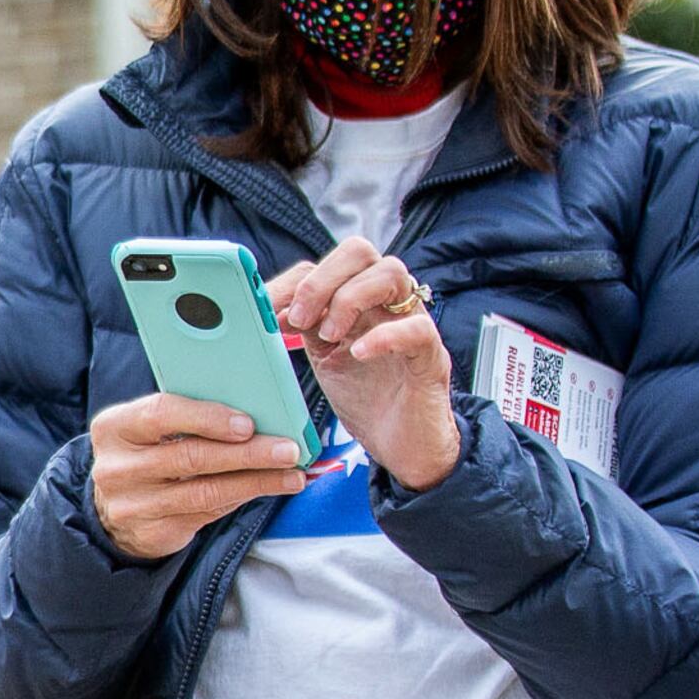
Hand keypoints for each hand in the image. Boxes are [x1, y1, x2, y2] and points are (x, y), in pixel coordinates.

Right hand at [86, 393, 310, 560]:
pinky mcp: (152, 532)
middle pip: (191, 456)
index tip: (248, 424)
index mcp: (114, 428)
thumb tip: (256, 417)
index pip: (161, 414)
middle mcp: (118, 468)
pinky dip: (244, 498)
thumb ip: (188, 418)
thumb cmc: (146, 455)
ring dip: (256, 481)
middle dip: (247, 453)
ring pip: (205, 492)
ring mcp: (133, 504)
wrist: (114, 508)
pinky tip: (268, 488)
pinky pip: (207, 514)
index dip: (208, 417)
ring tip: (291, 474)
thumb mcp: (150, 430)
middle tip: (287, 449)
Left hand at [266, 239, 459, 490]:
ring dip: (349, 299)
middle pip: (359, 251)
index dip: (294, 280)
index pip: (328, 263)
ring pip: (391, 273)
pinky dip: (384, 336)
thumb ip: (303, 327)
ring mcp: (412, 323)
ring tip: (328, 336)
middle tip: (300, 319)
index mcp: (359, 298)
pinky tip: (357, 353)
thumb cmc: (365, 399)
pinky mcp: (431, 356)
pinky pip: (416, 328)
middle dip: (321, 279)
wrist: (401, 447)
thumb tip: (267, 307)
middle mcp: (387, 302)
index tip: (267, 308)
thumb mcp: (323, 357)